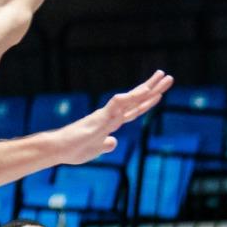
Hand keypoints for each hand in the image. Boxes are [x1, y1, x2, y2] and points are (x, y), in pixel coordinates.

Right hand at [51, 71, 172, 163]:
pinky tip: (142, 91)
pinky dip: (130, 98)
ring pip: (130, 98)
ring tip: (161, 77)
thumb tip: (113, 141)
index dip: (147, 102)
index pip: (134, 110)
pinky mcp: (99, 118)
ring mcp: (106, 115)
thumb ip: (105, 144)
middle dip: (153, 88)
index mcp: (111, 123)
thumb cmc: (74, 149)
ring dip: (146, 88)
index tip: (160, 93)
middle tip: (167, 76)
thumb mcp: (96, 150)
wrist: (59, 150)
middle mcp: (111, 115)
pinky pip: (117, 105)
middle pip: (136, 100)